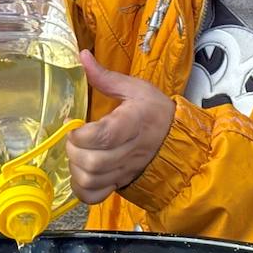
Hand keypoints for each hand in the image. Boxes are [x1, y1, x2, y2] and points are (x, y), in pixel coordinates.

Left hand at [66, 50, 174, 203]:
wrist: (178, 141)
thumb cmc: (155, 112)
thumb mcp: (135, 89)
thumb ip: (106, 77)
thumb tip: (82, 56)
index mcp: (133, 123)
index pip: (103, 136)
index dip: (83, 134)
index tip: (76, 126)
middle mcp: (129, 151)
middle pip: (93, 162)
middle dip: (74, 150)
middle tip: (74, 139)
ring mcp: (124, 171)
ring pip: (92, 180)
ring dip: (76, 169)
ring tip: (78, 154)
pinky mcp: (120, 183)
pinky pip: (95, 196)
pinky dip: (83, 189)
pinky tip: (82, 173)